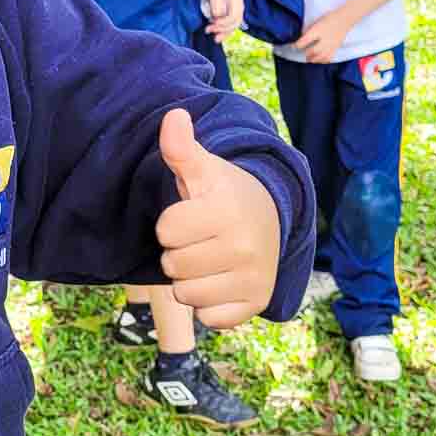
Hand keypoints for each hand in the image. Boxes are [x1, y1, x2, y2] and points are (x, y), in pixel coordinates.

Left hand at [155, 108, 281, 329]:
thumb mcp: (204, 171)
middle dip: (179, 253)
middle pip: (173, 265)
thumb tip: (174, 117)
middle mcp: (244, 245)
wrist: (270, 221)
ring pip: (186, 294)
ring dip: (190, 280)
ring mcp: (252, 277)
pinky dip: (209, 304)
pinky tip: (222, 282)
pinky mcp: (254, 303)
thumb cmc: (225, 196)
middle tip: (202, 239)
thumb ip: (182, 149)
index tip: (193, 215)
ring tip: (210, 260)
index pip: (165, 230)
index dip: (172, 223)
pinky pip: (208, 317)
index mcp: (225, 210)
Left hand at [201, 0, 243, 39]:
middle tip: (208, 29)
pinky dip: (224, 33)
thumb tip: (217, 17)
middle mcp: (239, 9)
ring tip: (214, 38)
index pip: (233, 17)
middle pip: (234, 24)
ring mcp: (236, 13)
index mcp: (237, 3)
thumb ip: (216, 6)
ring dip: (223, 34)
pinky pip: (229, 27)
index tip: (213, 23)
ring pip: (232, 27)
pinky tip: (217, 37)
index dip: (223, 22)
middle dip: (222, 29)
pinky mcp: (230, 16)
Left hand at [295, 14, 347, 62]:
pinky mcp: (336, 48)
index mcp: (317, 30)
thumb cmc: (329, 18)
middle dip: (306, 54)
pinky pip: (328, 58)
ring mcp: (331, 45)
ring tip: (309, 59)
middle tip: (302, 53)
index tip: (293, 46)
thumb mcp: (317, 21)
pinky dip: (322, 60)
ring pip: (321, 57)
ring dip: (313, 59)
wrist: (345, 19)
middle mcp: (324, 39)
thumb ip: (309, 29)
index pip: (304, 41)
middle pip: (313, 51)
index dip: (297, 45)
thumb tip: (302, 37)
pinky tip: (319, 59)